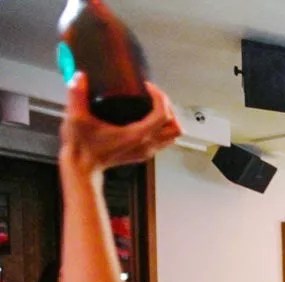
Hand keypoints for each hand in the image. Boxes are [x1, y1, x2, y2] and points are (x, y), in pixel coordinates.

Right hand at [60, 74, 180, 173]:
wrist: (83, 168)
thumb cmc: (82, 147)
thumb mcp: (76, 119)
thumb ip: (77, 95)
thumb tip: (79, 77)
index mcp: (137, 135)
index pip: (163, 115)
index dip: (160, 98)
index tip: (148, 88)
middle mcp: (147, 144)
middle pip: (175, 127)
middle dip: (168, 108)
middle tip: (153, 97)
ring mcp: (147, 151)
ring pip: (172, 136)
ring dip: (168, 120)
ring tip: (153, 106)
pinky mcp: (143, 153)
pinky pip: (164, 140)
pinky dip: (162, 128)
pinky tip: (146, 118)